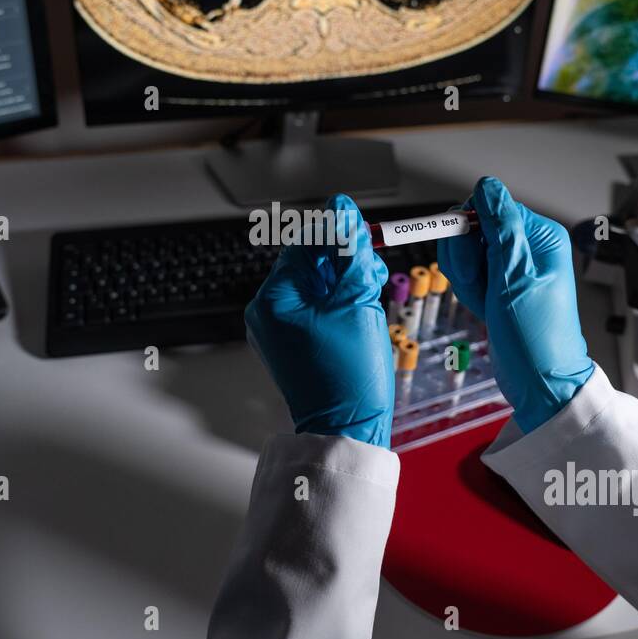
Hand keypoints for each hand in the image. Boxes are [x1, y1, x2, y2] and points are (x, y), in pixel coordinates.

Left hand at [245, 194, 394, 447]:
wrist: (346, 427)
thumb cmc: (349, 374)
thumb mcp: (357, 301)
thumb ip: (351, 252)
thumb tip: (344, 211)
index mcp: (273, 300)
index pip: (303, 245)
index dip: (336, 234)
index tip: (363, 231)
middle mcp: (266, 313)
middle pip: (307, 264)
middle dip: (343, 262)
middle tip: (371, 274)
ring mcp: (275, 330)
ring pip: (314, 285)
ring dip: (345, 283)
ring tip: (368, 296)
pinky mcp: (290, 344)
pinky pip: (313, 309)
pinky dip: (337, 304)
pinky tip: (359, 313)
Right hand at [437, 177, 594, 433]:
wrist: (539, 382)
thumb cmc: (536, 338)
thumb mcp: (514, 279)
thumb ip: (500, 229)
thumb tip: (488, 187)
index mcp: (540, 236)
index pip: (488, 207)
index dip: (470, 234)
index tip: (474, 264)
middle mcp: (527, 246)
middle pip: (472, 229)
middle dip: (467, 262)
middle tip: (485, 289)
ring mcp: (511, 266)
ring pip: (465, 253)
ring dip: (467, 280)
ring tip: (488, 303)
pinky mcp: (498, 283)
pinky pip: (468, 273)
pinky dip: (470, 292)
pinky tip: (486, 308)